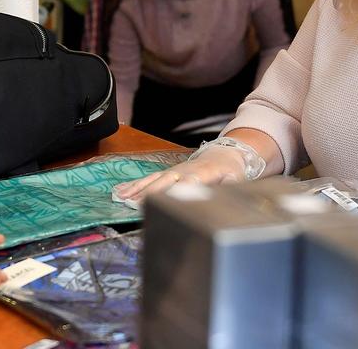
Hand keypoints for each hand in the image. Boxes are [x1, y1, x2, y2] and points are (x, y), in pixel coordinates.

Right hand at [112, 146, 247, 203]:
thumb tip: (219, 197)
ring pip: (153, 179)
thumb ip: (228, 187)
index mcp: (203, 173)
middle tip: (134, 204)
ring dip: (137, 189)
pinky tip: (121, 191)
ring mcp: (174, 170)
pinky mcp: (167, 173)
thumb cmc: (230, 169)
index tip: (167, 198)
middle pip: (165, 181)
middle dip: (149, 192)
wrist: (224, 153)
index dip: (178, 189)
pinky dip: (134, 185)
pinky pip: (148, 178)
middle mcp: (184, 170)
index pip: (190, 181)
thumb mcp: (235, 178)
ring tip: (122, 198)